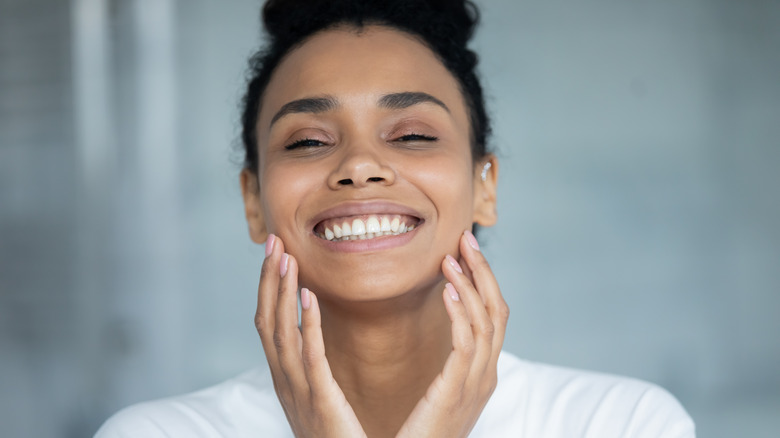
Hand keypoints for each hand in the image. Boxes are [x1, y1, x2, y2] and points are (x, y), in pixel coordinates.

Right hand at [254, 234, 366, 437]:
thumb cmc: (337, 437)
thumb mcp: (317, 397)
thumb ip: (312, 368)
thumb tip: (311, 335)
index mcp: (284, 378)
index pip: (268, 324)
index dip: (269, 288)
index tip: (276, 254)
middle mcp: (283, 381)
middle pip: (267, 321)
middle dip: (269, 280)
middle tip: (274, 242)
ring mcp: (297, 391)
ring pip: (281, 333)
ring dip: (282, 291)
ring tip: (287, 258)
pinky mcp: (319, 400)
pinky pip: (309, 356)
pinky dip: (306, 323)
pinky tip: (309, 296)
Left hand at [396, 230, 509, 437]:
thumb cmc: (423, 431)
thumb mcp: (444, 392)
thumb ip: (452, 365)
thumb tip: (447, 331)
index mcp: (485, 372)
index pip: (494, 315)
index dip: (484, 280)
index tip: (465, 251)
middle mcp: (487, 374)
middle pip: (498, 311)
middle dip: (483, 272)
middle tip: (466, 238)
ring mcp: (477, 383)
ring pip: (487, 321)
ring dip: (469, 284)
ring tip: (450, 258)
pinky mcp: (457, 391)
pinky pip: (466, 344)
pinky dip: (460, 313)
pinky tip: (447, 291)